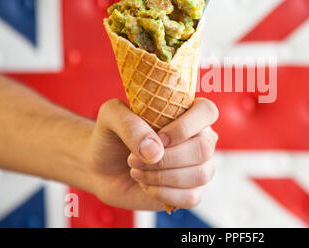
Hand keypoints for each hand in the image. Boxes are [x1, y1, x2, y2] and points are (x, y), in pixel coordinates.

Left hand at [85, 97, 218, 210]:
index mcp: (187, 112)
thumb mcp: (111, 117)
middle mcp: (200, 137)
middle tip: (134, 159)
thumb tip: (155, 151)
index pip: (207, 111)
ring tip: (136, 171)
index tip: (158, 137)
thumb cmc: (111, 136)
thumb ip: (130, 125)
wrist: (102, 167)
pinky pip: (191, 197)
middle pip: (204, 148)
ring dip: (161, 176)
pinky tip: (146, 185)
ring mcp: (199, 165)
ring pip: (200, 174)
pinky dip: (163, 193)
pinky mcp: (192, 191)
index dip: (185, 127)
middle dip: (166, 158)